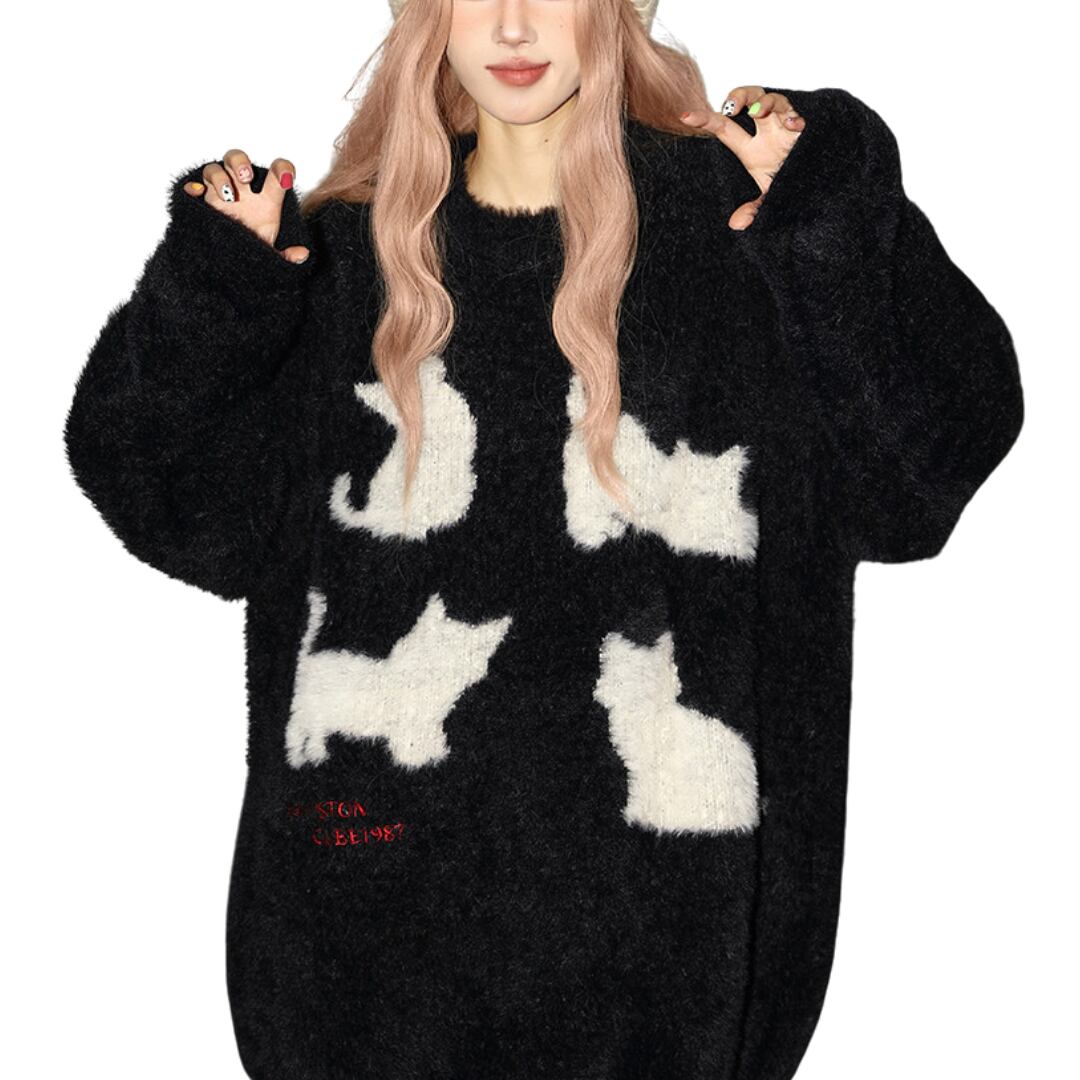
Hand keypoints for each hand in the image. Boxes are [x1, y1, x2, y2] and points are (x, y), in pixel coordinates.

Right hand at [183, 149, 309, 263]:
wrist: (229, 263)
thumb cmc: (253, 249)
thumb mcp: (271, 255)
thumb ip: (286, 256)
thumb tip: (302, 254)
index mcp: (266, 199)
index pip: (276, 173)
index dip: (282, 169)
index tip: (285, 179)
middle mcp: (242, 190)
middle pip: (238, 160)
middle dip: (241, 164)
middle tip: (246, 177)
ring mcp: (220, 193)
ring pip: (215, 169)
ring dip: (220, 177)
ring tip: (227, 196)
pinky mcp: (201, 203)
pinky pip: (193, 187)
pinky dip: (192, 187)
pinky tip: (196, 194)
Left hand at [679, 86, 805, 230]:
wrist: (813, 183)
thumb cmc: (786, 182)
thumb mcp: (767, 198)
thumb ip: (753, 209)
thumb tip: (736, 224)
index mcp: (749, 146)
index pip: (723, 127)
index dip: (704, 119)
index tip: (685, 116)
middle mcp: (764, 130)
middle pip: (749, 98)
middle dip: (741, 95)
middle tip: (733, 107)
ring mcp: (783, 125)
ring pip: (773, 99)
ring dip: (765, 102)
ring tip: (758, 112)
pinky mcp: (803, 128)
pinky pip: (797, 117)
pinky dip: (793, 118)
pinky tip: (792, 125)